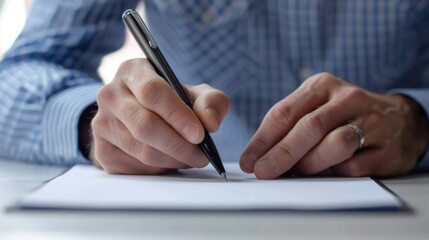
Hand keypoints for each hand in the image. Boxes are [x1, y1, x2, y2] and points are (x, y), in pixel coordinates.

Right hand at [90, 59, 229, 173]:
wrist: (146, 116)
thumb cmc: (174, 103)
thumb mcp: (197, 95)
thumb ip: (212, 102)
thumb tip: (210, 122)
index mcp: (132, 71)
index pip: (151, 91)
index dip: (177, 115)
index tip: (199, 134)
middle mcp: (110, 95)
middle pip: (144, 125)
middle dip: (179, 145)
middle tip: (201, 155)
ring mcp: (102, 124)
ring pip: (142, 150)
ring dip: (173, 159)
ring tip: (192, 158)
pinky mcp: (103, 151)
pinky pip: (135, 167)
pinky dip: (160, 169)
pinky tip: (171, 161)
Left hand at [240, 73, 428, 178]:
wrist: (400, 118)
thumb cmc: (343, 114)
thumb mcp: (316, 106)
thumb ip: (290, 126)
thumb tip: (259, 157)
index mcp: (322, 85)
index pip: (284, 112)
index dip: (262, 139)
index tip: (248, 161)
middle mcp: (348, 99)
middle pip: (309, 127)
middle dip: (281, 154)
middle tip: (263, 172)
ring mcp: (372, 122)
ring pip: (335, 144)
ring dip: (310, 164)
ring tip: (297, 173)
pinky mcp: (388, 148)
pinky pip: (355, 165)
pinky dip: (335, 172)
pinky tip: (328, 172)